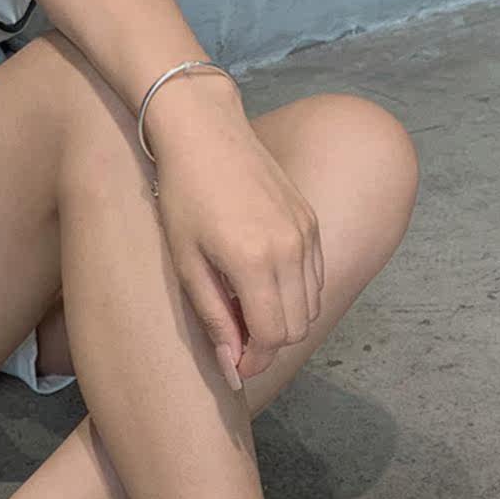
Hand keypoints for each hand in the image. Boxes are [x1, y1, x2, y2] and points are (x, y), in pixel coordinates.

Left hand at [149, 74, 323, 385]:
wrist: (205, 133)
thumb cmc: (183, 195)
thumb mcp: (186, 263)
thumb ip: (214, 317)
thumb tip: (231, 365)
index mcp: (254, 262)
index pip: (272, 337)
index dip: (254, 360)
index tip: (234, 364)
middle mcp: (290, 249)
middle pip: (296, 327)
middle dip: (268, 345)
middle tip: (236, 340)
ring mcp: (306, 233)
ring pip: (311, 305)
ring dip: (283, 320)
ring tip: (246, 311)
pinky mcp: (311, 221)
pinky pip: (316, 277)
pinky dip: (296, 294)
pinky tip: (263, 286)